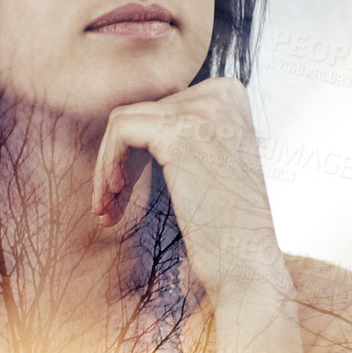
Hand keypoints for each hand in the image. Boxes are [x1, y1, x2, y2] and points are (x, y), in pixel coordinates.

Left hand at [90, 76, 282, 305]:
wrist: (245, 260)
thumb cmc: (223, 222)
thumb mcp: (208, 159)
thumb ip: (179, 132)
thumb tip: (126, 119)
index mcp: (228, 94)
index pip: (159, 108)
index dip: (134, 151)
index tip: (124, 190)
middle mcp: (220, 92)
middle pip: (139, 114)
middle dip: (116, 162)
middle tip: (107, 206)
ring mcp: (202, 108)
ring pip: (122, 122)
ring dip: (106, 168)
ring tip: (106, 208)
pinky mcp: (179, 131)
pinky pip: (120, 131)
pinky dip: (106, 164)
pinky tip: (113, 197)